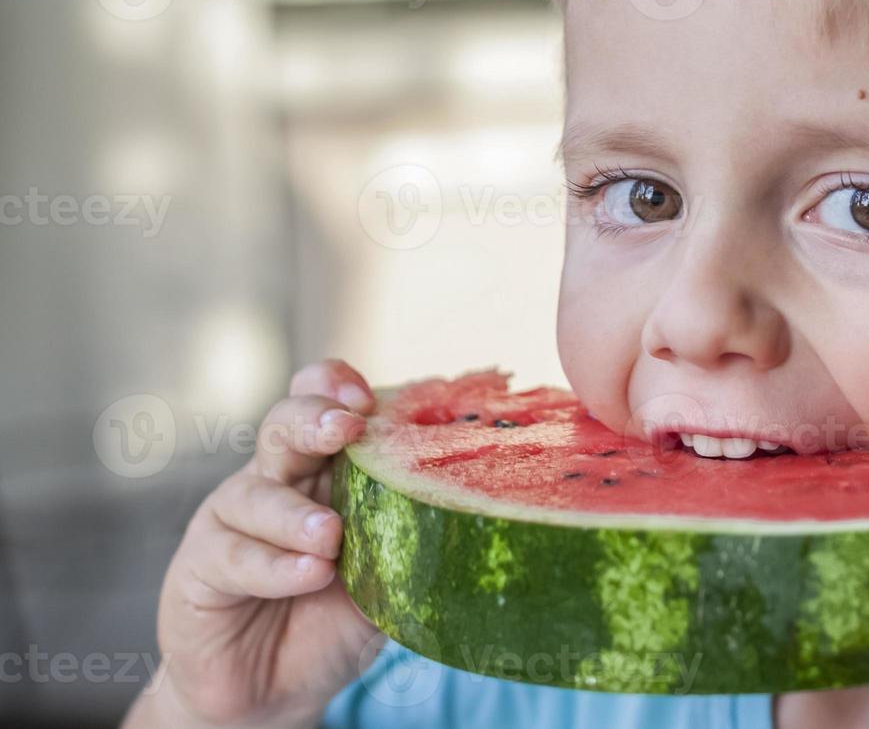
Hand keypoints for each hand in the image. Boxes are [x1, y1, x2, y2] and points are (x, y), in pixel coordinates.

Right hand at [124, 360, 381, 728]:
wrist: (272, 690)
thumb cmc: (331, 621)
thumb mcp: (382, 578)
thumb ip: (407, 544)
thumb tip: (460, 521)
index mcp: (325, 469)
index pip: (323, 402)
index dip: (337, 386)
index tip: (369, 399)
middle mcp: (277, 480)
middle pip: (285, 425)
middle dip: (315, 418)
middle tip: (347, 428)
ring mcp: (233, 518)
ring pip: (256, 492)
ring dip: (296, 513)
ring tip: (330, 537)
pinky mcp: (201, 565)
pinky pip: (233, 554)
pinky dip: (274, 565)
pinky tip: (309, 575)